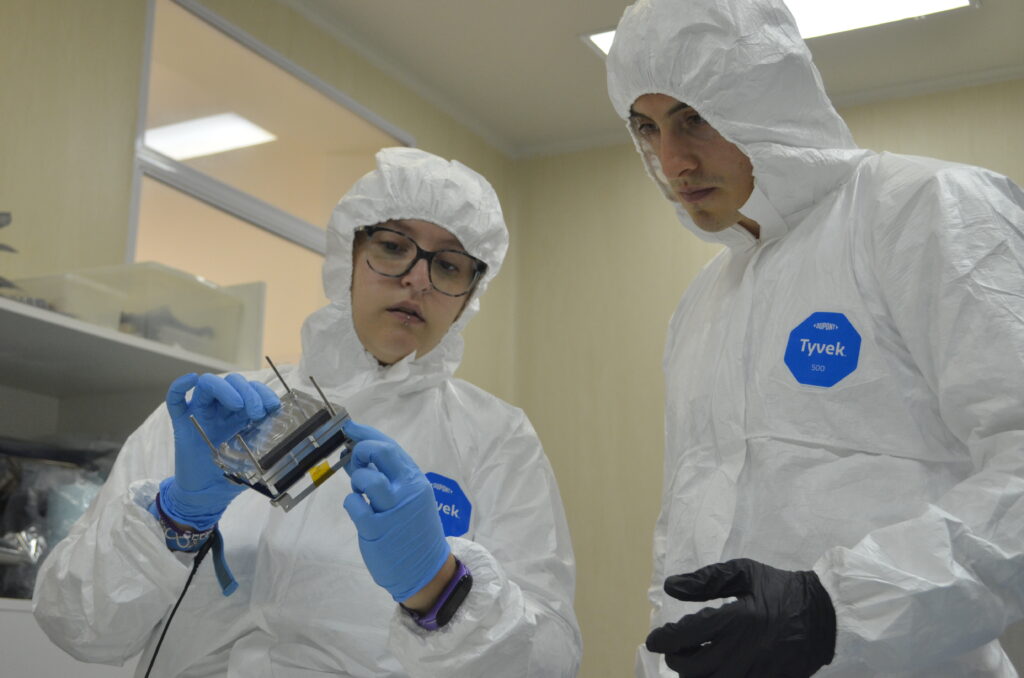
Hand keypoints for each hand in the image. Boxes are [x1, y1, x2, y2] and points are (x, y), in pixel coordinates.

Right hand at [161, 373, 279, 529]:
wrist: (205, 496)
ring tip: (239, 406)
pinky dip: (181, 386)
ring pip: (208, 384)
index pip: (252, 390)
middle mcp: (220, 409)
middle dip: (249, 392)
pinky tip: (191, 380)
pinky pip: (175, 399)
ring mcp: (200, 413)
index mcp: (239, 414)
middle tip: (257, 412)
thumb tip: (284, 440)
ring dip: (226, 388)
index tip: (273, 407)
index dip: (264, 393)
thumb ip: (264, 446)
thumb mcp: (254, 458)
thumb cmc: (229, 476)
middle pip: (232, 382)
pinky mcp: (181, 423)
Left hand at [341, 420, 449, 602]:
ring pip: (366, 478)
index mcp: (416, 480)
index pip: (390, 447)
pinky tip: (359, 510)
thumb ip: (387, 476)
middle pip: (381, 453)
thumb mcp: (409, 498)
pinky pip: (354, 504)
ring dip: (357, 480)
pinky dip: (351, 503)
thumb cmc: (413, 529)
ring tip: (361, 492)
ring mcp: (392, 510)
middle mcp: (407, 490)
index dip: (367, 433)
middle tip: (354, 458)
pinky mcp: (376, 529)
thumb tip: (356, 454)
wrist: (426, 569)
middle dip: (361, 450)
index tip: (349, 427)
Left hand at [646, 558, 835, 677]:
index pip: (686, 635)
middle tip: (672, 650)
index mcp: (736, 619)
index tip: (653, 640)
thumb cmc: (780, 588)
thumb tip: (670, 587)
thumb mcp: (744, 572)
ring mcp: (755, 671)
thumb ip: (705, 580)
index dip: (663, 640)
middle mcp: (743, 650)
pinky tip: (712, 671)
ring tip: (689, 663)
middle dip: (675, 660)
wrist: (823, 614)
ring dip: (693, 677)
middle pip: (693, 668)